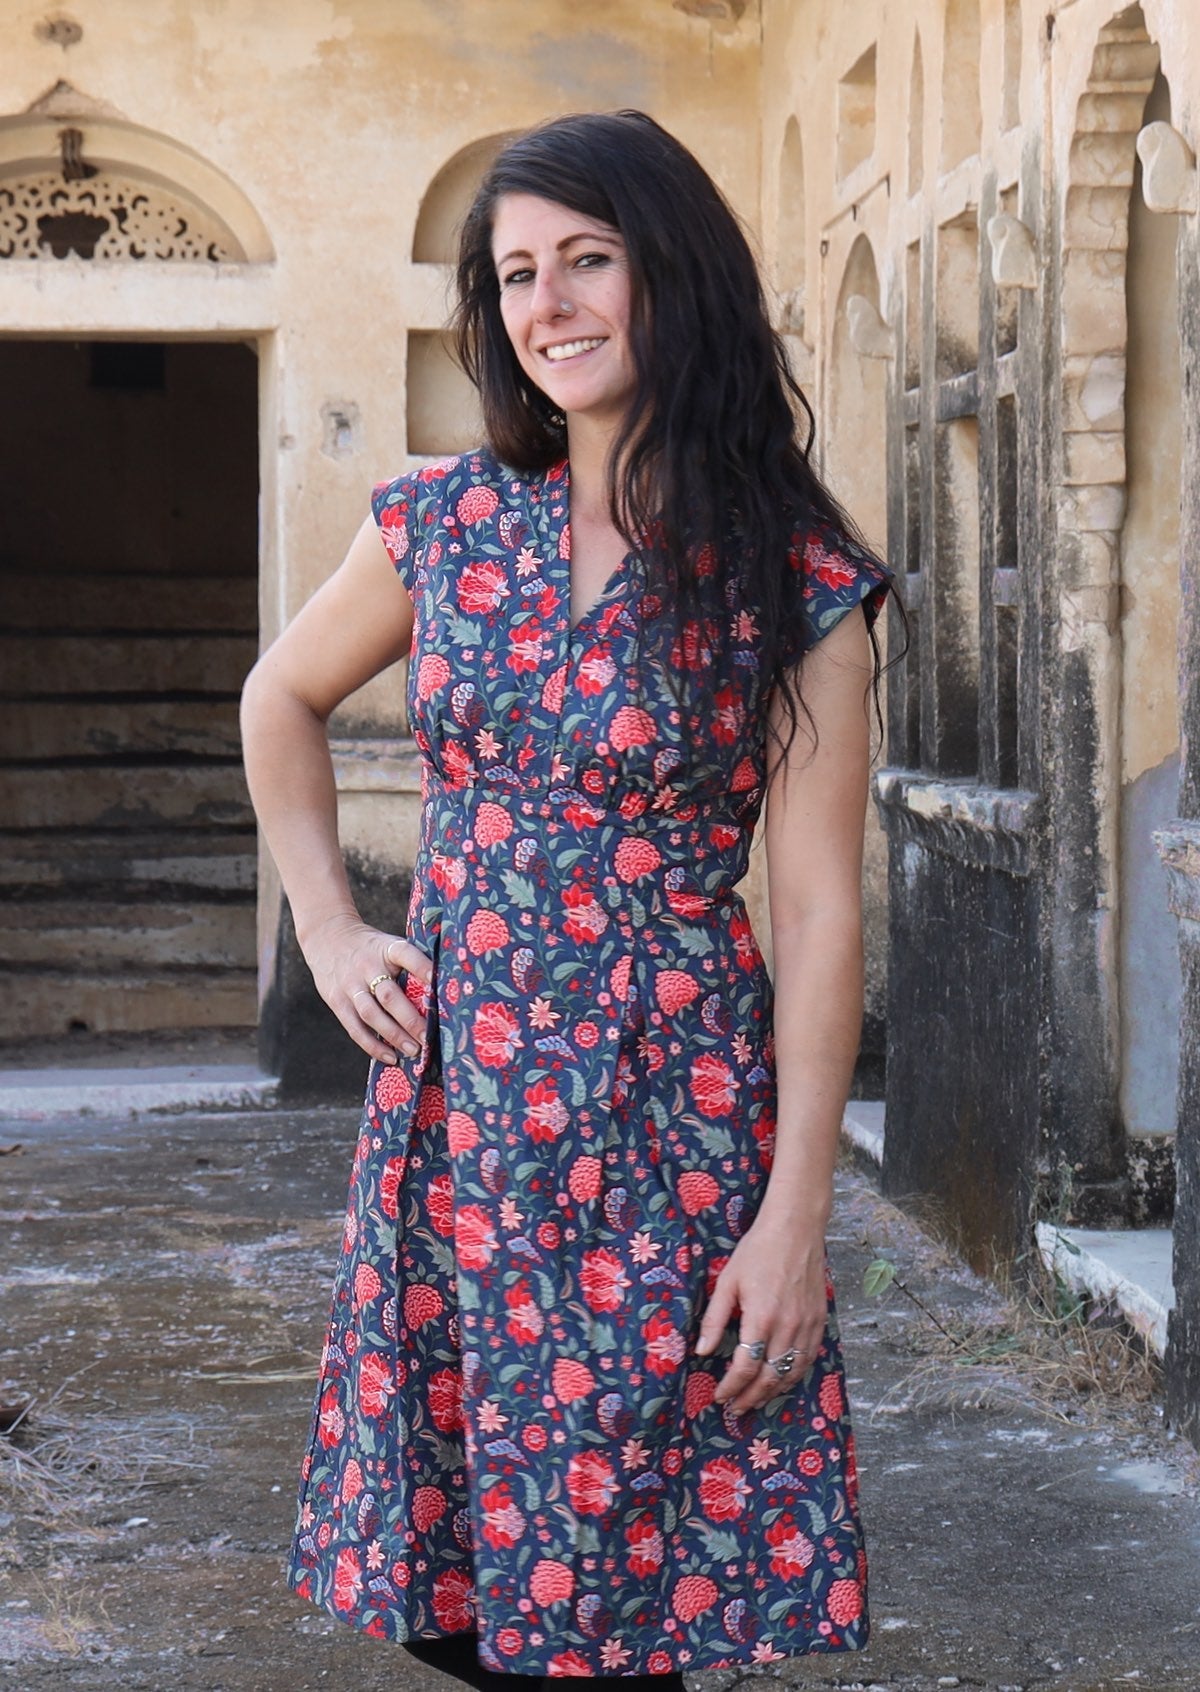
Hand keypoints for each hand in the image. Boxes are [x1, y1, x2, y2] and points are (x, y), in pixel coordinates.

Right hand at [300, 912, 433, 1064]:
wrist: (327, 937)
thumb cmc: (370, 948)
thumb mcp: (388, 945)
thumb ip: (409, 964)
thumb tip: (441, 992)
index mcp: (386, 948)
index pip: (405, 954)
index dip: (421, 966)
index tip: (437, 980)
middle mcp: (367, 966)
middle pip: (389, 995)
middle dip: (410, 1019)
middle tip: (428, 1038)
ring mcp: (350, 985)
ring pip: (371, 1014)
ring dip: (393, 1035)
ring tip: (413, 1051)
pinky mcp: (337, 1001)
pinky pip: (355, 1027)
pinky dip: (372, 1045)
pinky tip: (390, 1056)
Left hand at [692, 1210, 827, 1414]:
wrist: (795, 1228)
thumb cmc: (757, 1251)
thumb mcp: (727, 1281)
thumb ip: (715, 1320)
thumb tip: (702, 1352)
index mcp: (761, 1317)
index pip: (745, 1367)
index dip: (731, 1387)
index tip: (720, 1397)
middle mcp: (788, 1326)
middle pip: (770, 1376)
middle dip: (751, 1397)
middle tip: (735, 1409)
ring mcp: (807, 1324)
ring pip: (792, 1372)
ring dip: (773, 1391)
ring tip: (756, 1401)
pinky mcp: (820, 1319)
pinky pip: (809, 1358)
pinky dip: (795, 1375)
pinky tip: (783, 1380)